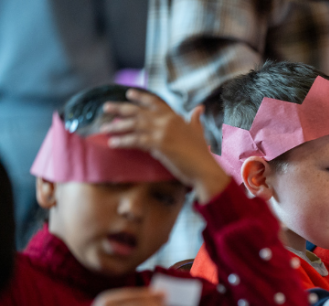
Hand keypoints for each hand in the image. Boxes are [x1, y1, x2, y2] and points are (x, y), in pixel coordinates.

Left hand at [101, 90, 229, 202]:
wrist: (204, 168)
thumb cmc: (201, 153)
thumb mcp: (198, 131)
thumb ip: (195, 119)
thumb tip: (199, 108)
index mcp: (175, 116)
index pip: (154, 102)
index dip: (140, 97)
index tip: (128, 93)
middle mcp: (167, 120)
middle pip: (138, 111)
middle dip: (120, 108)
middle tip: (105, 107)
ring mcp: (162, 131)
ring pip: (134, 125)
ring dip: (116, 127)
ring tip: (103, 128)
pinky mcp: (158, 144)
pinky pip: (135, 140)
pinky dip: (122, 141)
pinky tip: (112, 143)